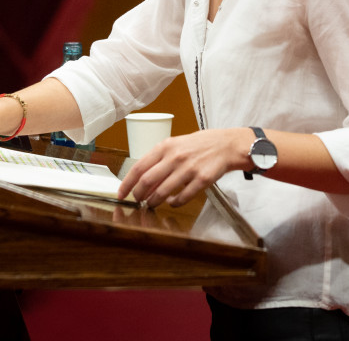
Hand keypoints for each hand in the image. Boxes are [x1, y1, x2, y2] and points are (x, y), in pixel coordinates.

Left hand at [116, 127, 249, 207]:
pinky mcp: (201, 180)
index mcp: (165, 146)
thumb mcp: (176, 145)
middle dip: (138, 195)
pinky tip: (172, 202)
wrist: (226, 145)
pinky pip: (182, 198)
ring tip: (152, 204)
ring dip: (154, 202)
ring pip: (162, 192)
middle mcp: (175, 157)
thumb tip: (142, 182)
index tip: (121, 193)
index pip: (139, 167)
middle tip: (137, 201)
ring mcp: (188, 169)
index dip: (127, 183)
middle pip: (147, 182)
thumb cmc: (199, 145)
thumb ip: (159, 161)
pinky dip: (174, 203)